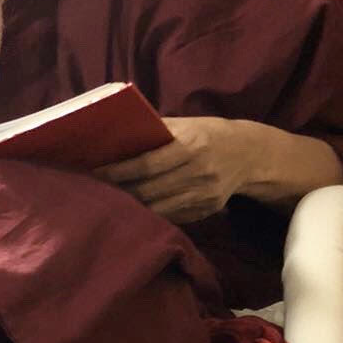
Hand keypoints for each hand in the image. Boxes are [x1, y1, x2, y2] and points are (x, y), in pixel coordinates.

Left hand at [98, 115, 257, 223]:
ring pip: (157, 209)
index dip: (119, 171)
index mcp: (191, 147)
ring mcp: (202, 196)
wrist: (250, 154)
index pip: (147, 163)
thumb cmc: (209, 134)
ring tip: (107, 203)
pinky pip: (170, 217)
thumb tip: (118, 135)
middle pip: (149, 190)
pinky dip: (149, 215)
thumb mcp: (187, 125)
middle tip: (92, 191)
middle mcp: (198, 173)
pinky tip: (133, 212)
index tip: (95, 172)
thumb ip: (156, 131)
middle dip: (119, 192)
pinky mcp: (204, 211)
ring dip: (130, 208)